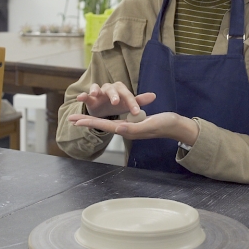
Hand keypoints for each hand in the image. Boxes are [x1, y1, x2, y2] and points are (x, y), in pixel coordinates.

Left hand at [68, 111, 199, 145]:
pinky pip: (116, 121)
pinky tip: (101, 119)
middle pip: (103, 125)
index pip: (105, 125)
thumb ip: (135, 127)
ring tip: (81, 118)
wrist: (177, 126)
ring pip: (107, 123)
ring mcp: (130, 128)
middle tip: (71, 118)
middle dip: (87, 121)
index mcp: (128, 129)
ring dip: (93, 121)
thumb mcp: (151, 124)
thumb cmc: (166, 124)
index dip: (90, 122)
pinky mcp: (134, 124)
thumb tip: (118, 128)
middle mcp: (127, 130)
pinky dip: (104, 120)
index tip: (76, 120)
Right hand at [75, 82, 155, 118]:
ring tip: (95, 94)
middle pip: (112, 89)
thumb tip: (153, 95)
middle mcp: (110, 89)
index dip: (132, 103)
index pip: (128, 95)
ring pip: (97, 88)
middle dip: (114, 95)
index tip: (136, 112)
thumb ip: (139, 101)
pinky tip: (81, 97)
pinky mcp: (90, 98)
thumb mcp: (128, 104)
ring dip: (96, 90)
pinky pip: (86, 95)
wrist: (105, 109)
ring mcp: (99, 92)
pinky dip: (83, 95)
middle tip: (116, 102)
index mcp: (121, 90)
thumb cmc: (119, 104)